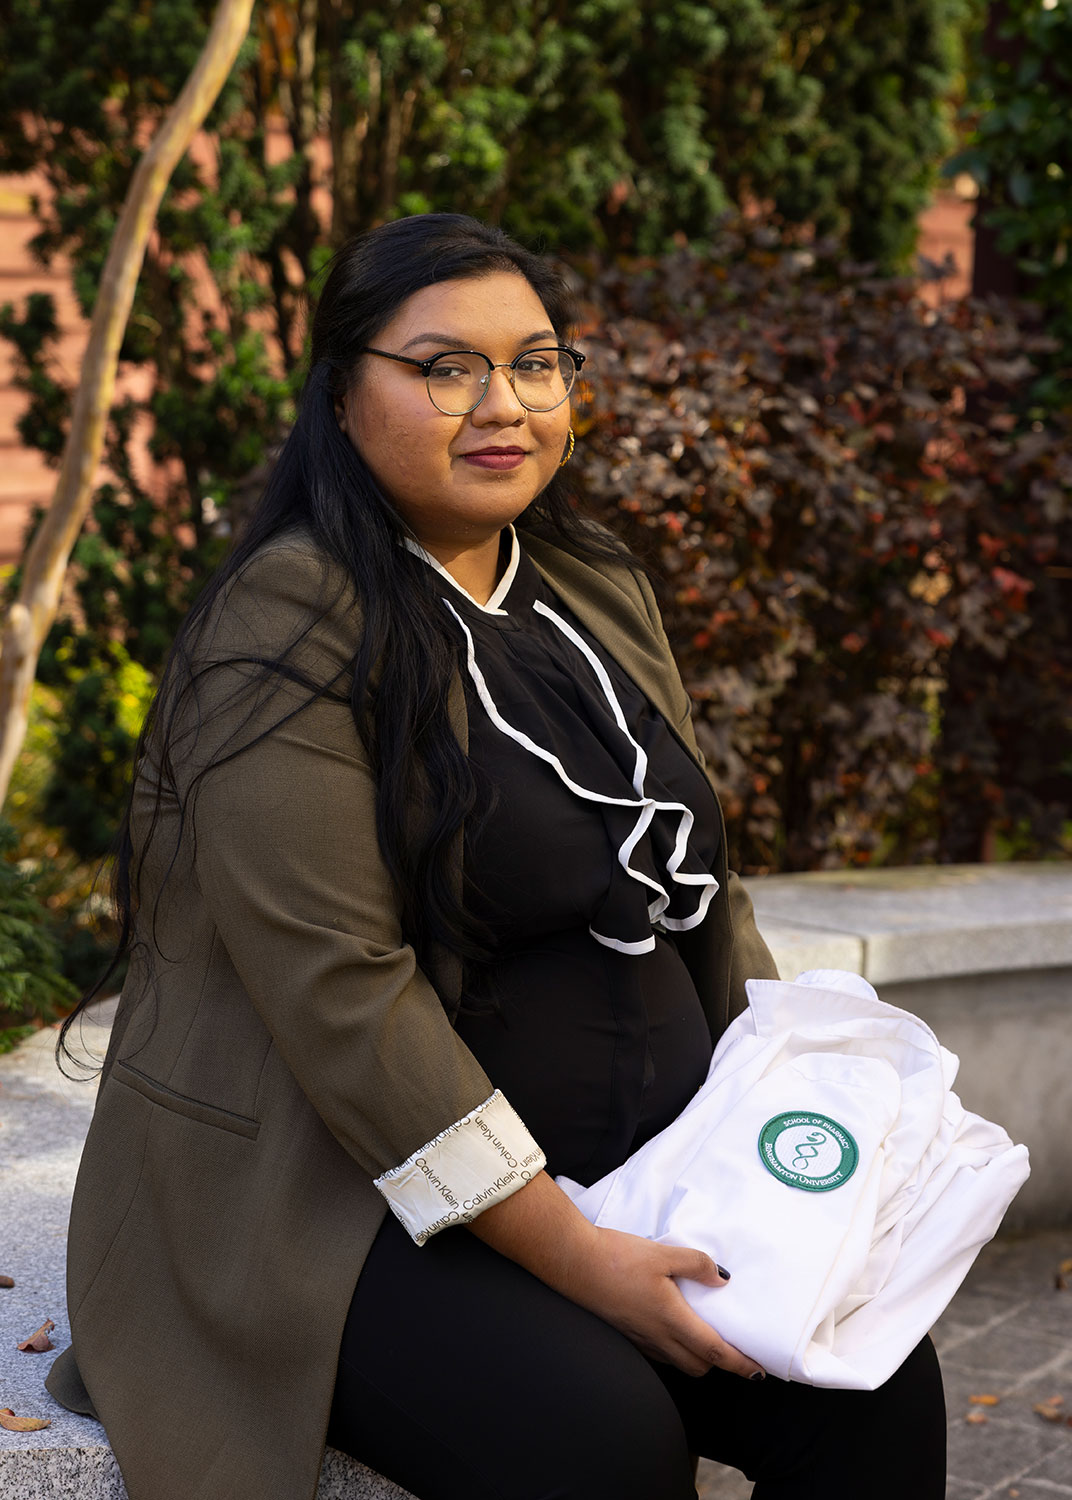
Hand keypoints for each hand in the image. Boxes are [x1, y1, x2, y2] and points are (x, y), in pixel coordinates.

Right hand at [468, 1171, 762, 1379]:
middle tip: (734, 1348)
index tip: (759, 1370)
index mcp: (672, 1320)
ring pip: (678, 1362)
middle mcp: (658, 1338)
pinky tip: (673, 1326)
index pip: (715, 1353)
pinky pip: (659, 1353)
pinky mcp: (627, 1334)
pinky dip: (674, 1348)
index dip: (740, 1364)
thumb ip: (696, 1264)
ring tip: (707, 1337)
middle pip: (699, 1367)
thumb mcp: (662, 1253)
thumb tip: (722, 1278)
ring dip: (697, 1357)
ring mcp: (640, 1339)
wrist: (573, 1263)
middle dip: (720, 1364)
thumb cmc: (617, 1257)